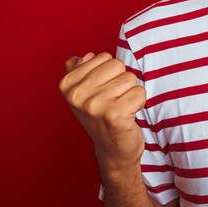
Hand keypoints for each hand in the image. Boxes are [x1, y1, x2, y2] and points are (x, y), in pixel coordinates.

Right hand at [59, 52, 145, 173]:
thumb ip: (80, 69)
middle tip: (113, 101)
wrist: (112, 150)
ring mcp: (94, 105)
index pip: (104, 57)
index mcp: (67, 84)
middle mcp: (77, 94)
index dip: (109, 73)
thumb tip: (86, 55)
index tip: (102, 91)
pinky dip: (139, 103)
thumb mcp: (84, 92)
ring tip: (120, 108)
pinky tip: (128, 115)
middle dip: (121, 81)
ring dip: (130, 92)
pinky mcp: (114, 115)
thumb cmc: (101, 115)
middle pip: (118, 65)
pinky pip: (140, 92)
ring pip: (130, 78)